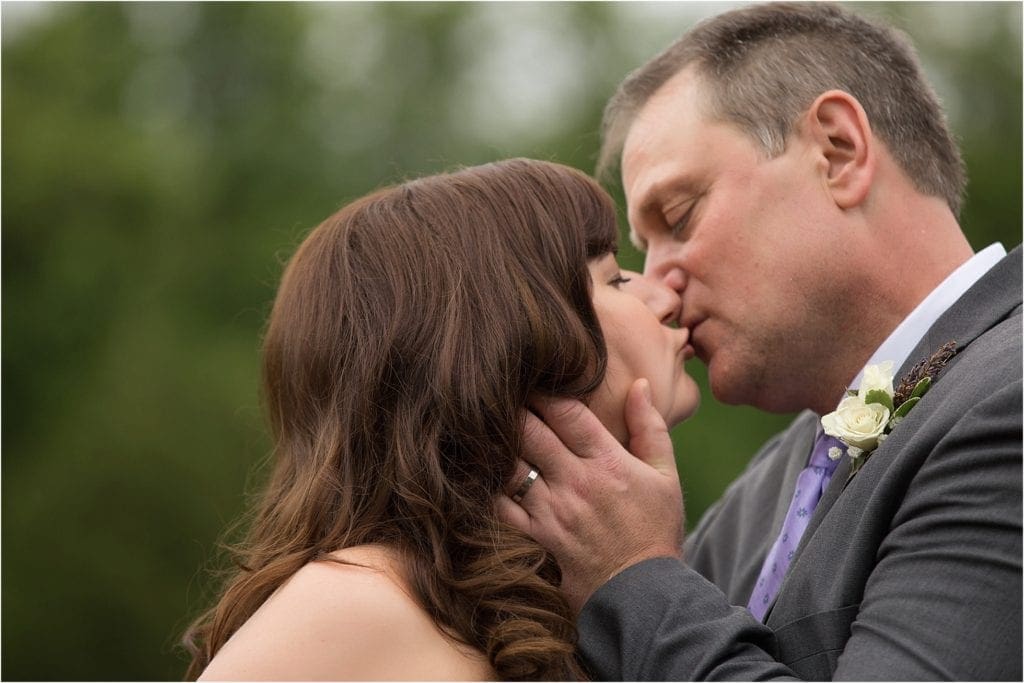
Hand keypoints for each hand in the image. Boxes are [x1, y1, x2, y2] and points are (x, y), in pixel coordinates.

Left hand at [497, 378, 684, 612]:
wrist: (644, 595)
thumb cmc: (656, 531)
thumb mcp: (666, 475)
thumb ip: (650, 427)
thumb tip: (640, 384)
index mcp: (607, 462)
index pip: (567, 413)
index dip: (545, 390)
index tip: (533, 377)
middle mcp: (575, 482)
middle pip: (530, 432)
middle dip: (513, 408)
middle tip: (498, 391)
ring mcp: (552, 511)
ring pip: (509, 464)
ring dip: (496, 443)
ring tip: (483, 425)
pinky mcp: (536, 536)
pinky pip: (501, 505)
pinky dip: (489, 485)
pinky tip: (481, 469)